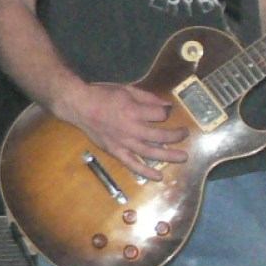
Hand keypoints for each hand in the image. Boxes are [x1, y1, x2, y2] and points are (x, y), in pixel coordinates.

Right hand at [67, 81, 187, 178]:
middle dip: (176, 135)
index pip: (160, 114)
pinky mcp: (115, 151)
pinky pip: (132, 164)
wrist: (79, 105)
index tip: (169, 111)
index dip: (168, 112)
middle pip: (160, 135)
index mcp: (133, 111)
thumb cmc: (103, 95)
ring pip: (150, 152)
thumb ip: (149, 98)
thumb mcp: (128, 89)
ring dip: (168, 156)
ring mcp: (123, 142)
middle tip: (186, 134)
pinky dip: (145, 171)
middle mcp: (131, 129)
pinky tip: (158, 176)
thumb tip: (168, 105)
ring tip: (183, 158)